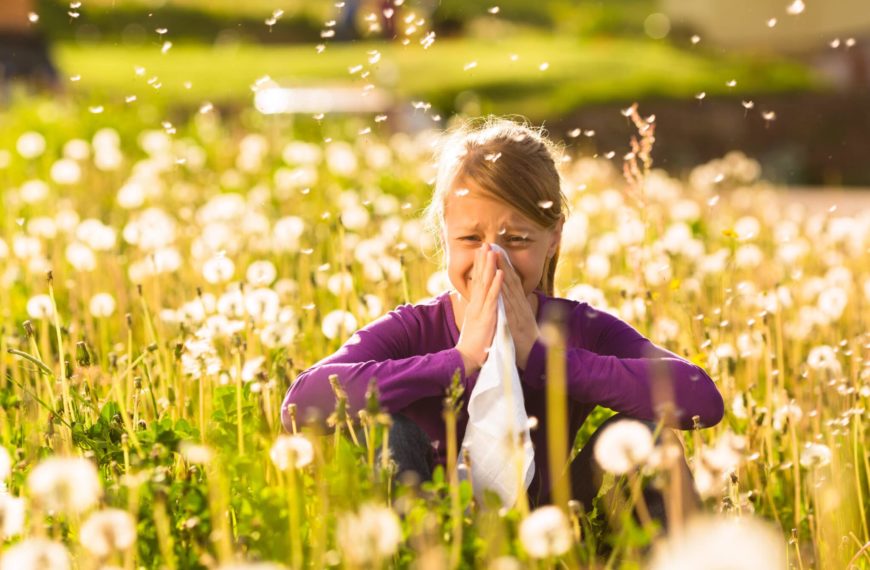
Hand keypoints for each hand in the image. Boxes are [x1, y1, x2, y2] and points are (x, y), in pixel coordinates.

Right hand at [455, 243, 504, 374]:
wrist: (466, 359)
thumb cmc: (473, 345)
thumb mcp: (476, 325)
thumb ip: (477, 313)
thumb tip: (478, 306)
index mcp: (474, 306)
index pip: (477, 282)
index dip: (480, 267)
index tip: (482, 252)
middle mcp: (476, 305)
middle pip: (479, 278)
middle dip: (482, 261)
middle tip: (485, 244)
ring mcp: (481, 309)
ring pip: (485, 284)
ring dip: (489, 267)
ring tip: (492, 251)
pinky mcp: (487, 316)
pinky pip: (493, 298)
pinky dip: (497, 284)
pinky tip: (500, 273)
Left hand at [494, 250, 541, 370]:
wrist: (535, 357)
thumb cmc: (526, 340)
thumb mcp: (520, 320)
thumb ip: (516, 308)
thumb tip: (512, 298)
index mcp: (519, 304)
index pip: (511, 281)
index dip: (503, 265)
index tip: (496, 251)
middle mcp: (520, 304)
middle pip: (510, 279)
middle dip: (501, 262)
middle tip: (493, 245)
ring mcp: (519, 311)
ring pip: (509, 288)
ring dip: (502, 271)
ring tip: (494, 255)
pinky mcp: (516, 321)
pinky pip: (509, 305)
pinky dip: (504, 292)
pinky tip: (499, 282)